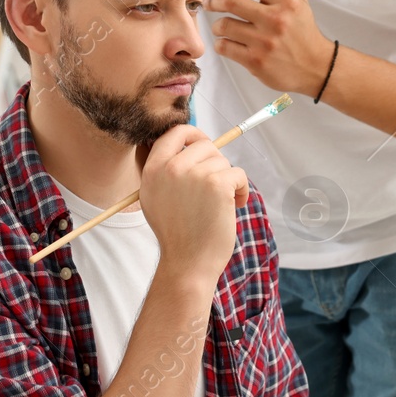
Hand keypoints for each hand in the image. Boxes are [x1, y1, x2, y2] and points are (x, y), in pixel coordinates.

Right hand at [139, 123, 247, 286]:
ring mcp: (194, 174)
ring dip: (229, 180)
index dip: (193, 135)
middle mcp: (171, 167)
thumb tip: (190, 147)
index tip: (205, 146)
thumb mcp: (156, 198)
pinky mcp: (217, 184)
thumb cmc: (178, 234)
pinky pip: (238, 173)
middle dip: (216, 164)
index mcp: (153, 169)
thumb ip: (166, 172)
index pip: (174, 133)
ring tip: (223, 204)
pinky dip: (242, 190)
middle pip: (205, 145)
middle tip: (217, 188)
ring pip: (223, 161)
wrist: (187, 263)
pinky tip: (236, 206)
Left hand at [207, 0, 330, 95]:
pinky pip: (224, 47)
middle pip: (230, 1)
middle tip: (212, 2)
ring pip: (223, 25)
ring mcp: (265, 43)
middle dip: (215, 0)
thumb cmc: (301, 28)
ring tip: (224, 26)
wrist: (315, 66)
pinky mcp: (256, 62)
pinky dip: (221, 43)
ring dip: (218, 25)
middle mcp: (276, 20)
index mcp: (288, 0)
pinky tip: (229, 42)